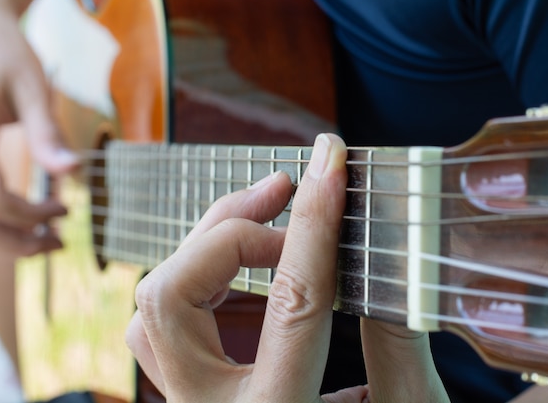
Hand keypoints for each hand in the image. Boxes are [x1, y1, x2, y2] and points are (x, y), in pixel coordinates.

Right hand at [0, 0, 77, 257]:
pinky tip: (34, 215)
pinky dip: (3, 219)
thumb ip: (48, 133)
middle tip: (60, 243)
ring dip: (11, 237)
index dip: (32, 217)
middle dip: (19, 243)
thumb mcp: (33, 88)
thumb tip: (74, 173)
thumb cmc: (6, 54)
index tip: (67, 210)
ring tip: (51, 236)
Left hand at [126, 134, 449, 402]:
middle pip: (174, 295)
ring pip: (154, 299)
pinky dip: (201, 268)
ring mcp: (186, 398)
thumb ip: (394, 351)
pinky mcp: (185, 386)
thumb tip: (388, 271)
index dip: (313, 227)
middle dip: (231, 225)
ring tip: (265, 207)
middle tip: (287, 187)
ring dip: (209, 241)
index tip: (330, 167)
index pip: (291, 304)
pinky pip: (163, 313)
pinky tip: (242, 253)